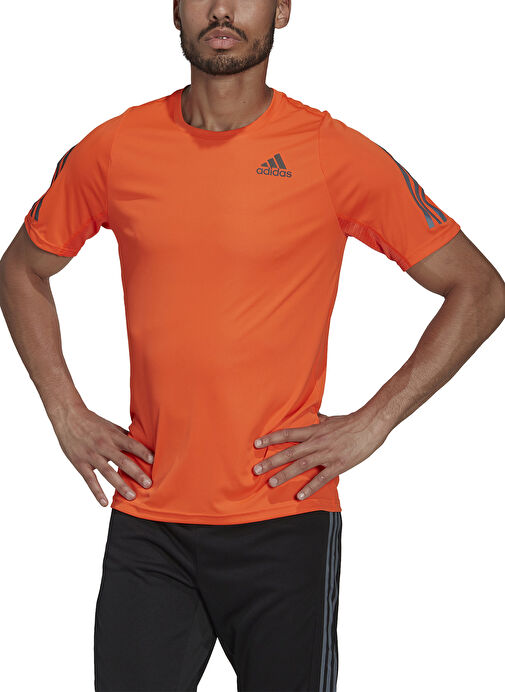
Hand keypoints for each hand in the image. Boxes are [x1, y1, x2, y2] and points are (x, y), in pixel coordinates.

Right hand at [51, 403, 153, 506]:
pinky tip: (104, 503)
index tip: (154, 461)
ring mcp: (91, 455)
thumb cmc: (92, 421)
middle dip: (136, 473)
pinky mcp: (80, 463)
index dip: (143, 452)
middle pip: (123, 461)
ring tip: (132, 496)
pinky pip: (90, 480)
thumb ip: (124, 436)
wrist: (68, 417)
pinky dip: (97, 492)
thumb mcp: (110, 425)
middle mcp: (104, 445)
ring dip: (121, 486)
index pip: (131, 444)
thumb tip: (141, 443)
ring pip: (108, 473)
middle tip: (148, 484)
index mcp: (113, 435)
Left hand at [252, 410, 388, 500]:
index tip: (256, 444)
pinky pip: (322, 478)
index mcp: (314, 431)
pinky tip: (299, 496)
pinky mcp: (338, 465)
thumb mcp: (330, 419)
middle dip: (271, 461)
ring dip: (285, 475)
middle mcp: (317, 442)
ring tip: (271, 483)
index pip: (287, 434)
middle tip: (256, 470)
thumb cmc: (350, 422)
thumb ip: (317, 421)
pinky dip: (310, 487)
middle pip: (289, 452)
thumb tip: (310, 417)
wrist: (370, 425)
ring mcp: (327, 454)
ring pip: (301, 465)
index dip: (271, 438)